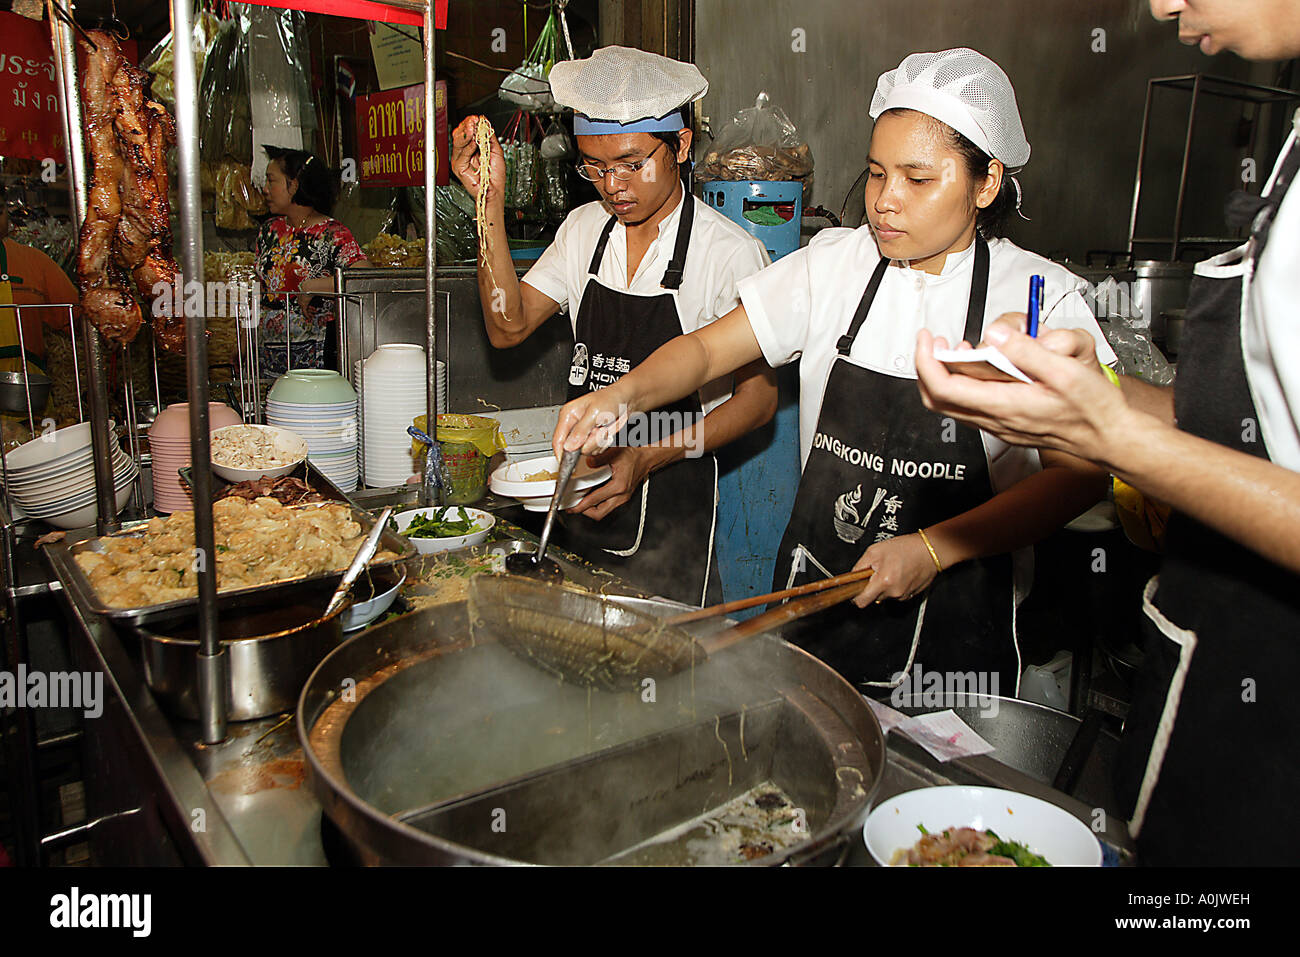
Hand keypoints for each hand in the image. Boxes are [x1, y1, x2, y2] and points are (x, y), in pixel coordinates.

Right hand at [450, 115, 506, 206]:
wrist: (494, 191)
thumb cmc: (495, 176)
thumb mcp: (496, 151)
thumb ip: (489, 137)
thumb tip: (485, 123)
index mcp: (472, 148)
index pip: (467, 131)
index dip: (471, 123)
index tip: (477, 118)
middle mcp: (464, 153)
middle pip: (460, 134)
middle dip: (467, 125)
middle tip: (474, 121)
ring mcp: (460, 159)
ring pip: (458, 141)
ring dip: (467, 133)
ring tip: (473, 128)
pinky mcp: (458, 167)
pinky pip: (462, 154)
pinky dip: (468, 147)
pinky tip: (475, 143)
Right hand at [553, 386, 632, 457]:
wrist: (627, 400)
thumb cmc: (611, 398)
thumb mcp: (594, 413)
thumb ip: (580, 431)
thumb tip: (569, 446)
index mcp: (568, 415)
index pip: (558, 440)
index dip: (561, 454)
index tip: (567, 464)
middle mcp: (574, 425)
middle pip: (575, 448)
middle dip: (590, 441)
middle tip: (600, 429)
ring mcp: (584, 433)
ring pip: (587, 450)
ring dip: (599, 441)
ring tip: (605, 427)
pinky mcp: (594, 438)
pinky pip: (596, 449)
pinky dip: (605, 442)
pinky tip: (607, 431)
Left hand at [566, 446, 656, 520]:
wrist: (647, 457)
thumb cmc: (635, 455)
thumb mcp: (615, 452)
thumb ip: (600, 458)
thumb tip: (588, 462)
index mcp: (618, 486)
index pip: (594, 501)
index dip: (580, 505)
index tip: (571, 507)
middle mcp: (621, 495)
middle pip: (599, 514)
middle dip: (584, 512)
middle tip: (573, 506)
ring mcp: (623, 498)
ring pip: (603, 511)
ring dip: (591, 508)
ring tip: (579, 502)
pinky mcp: (623, 497)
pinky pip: (608, 506)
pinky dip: (597, 504)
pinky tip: (590, 496)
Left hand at [849, 534, 941, 607]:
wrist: (930, 550)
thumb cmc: (906, 548)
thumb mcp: (875, 550)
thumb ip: (860, 566)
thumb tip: (851, 577)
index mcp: (884, 581)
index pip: (861, 601)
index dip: (854, 596)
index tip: (853, 591)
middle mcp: (894, 592)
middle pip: (872, 598)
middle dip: (871, 587)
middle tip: (875, 572)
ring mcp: (903, 595)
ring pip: (884, 596)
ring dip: (883, 586)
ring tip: (890, 570)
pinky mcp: (909, 596)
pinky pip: (895, 594)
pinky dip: (893, 586)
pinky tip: (898, 574)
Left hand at [914, 315, 1128, 462]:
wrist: (1109, 437)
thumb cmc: (1093, 409)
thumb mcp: (1066, 370)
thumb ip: (1027, 350)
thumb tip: (996, 333)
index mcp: (1005, 406)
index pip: (945, 388)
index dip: (928, 362)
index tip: (928, 339)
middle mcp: (996, 420)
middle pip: (938, 400)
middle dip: (928, 367)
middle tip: (932, 341)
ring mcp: (1000, 426)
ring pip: (953, 405)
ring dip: (945, 376)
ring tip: (954, 349)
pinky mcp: (1007, 425)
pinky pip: (971, 407)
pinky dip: (964, 385)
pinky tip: (979, 367)